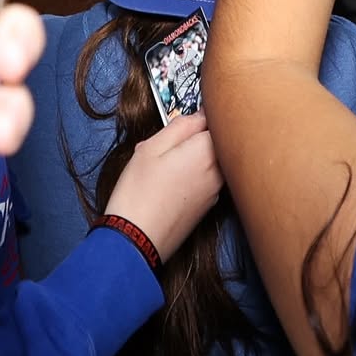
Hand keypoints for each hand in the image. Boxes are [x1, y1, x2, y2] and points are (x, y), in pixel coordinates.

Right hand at [105, 111, 221, 262]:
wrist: (137, 239)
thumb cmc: (139, 192)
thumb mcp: (151, 147)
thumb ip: (181, 126)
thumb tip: (199, 116)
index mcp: (207, 151)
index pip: (218, 120)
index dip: (203, 116)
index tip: (188, 120)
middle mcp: (218, 171)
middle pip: (219, 141)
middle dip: (200, 137)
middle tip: (174, 143)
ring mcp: (216, 191)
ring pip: (213, 160)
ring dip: (198, 156)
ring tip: (169, 165)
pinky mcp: (209, 206)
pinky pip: (209, 179)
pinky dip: (196, 175)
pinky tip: (172, 184)